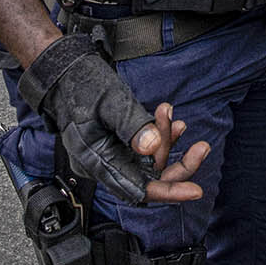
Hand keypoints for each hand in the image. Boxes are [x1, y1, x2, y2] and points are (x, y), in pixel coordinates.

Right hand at [20, 35, 211, 204]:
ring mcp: (110, 155)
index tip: (195, 191)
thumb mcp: (109, 101)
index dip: (168, 191)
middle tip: (201, 148)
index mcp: (96, 161)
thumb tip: (153, 148)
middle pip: (148, 180)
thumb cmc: (80, 85)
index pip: (137, 189)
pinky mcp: (116, 144)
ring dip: (169, 145)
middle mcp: (103, 164)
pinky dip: (160, 137)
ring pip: (148, 162)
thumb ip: (131, 126)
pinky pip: (143, 150)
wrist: (63, 73)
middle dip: (178, 166)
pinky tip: (172, 122)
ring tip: (178, 121)